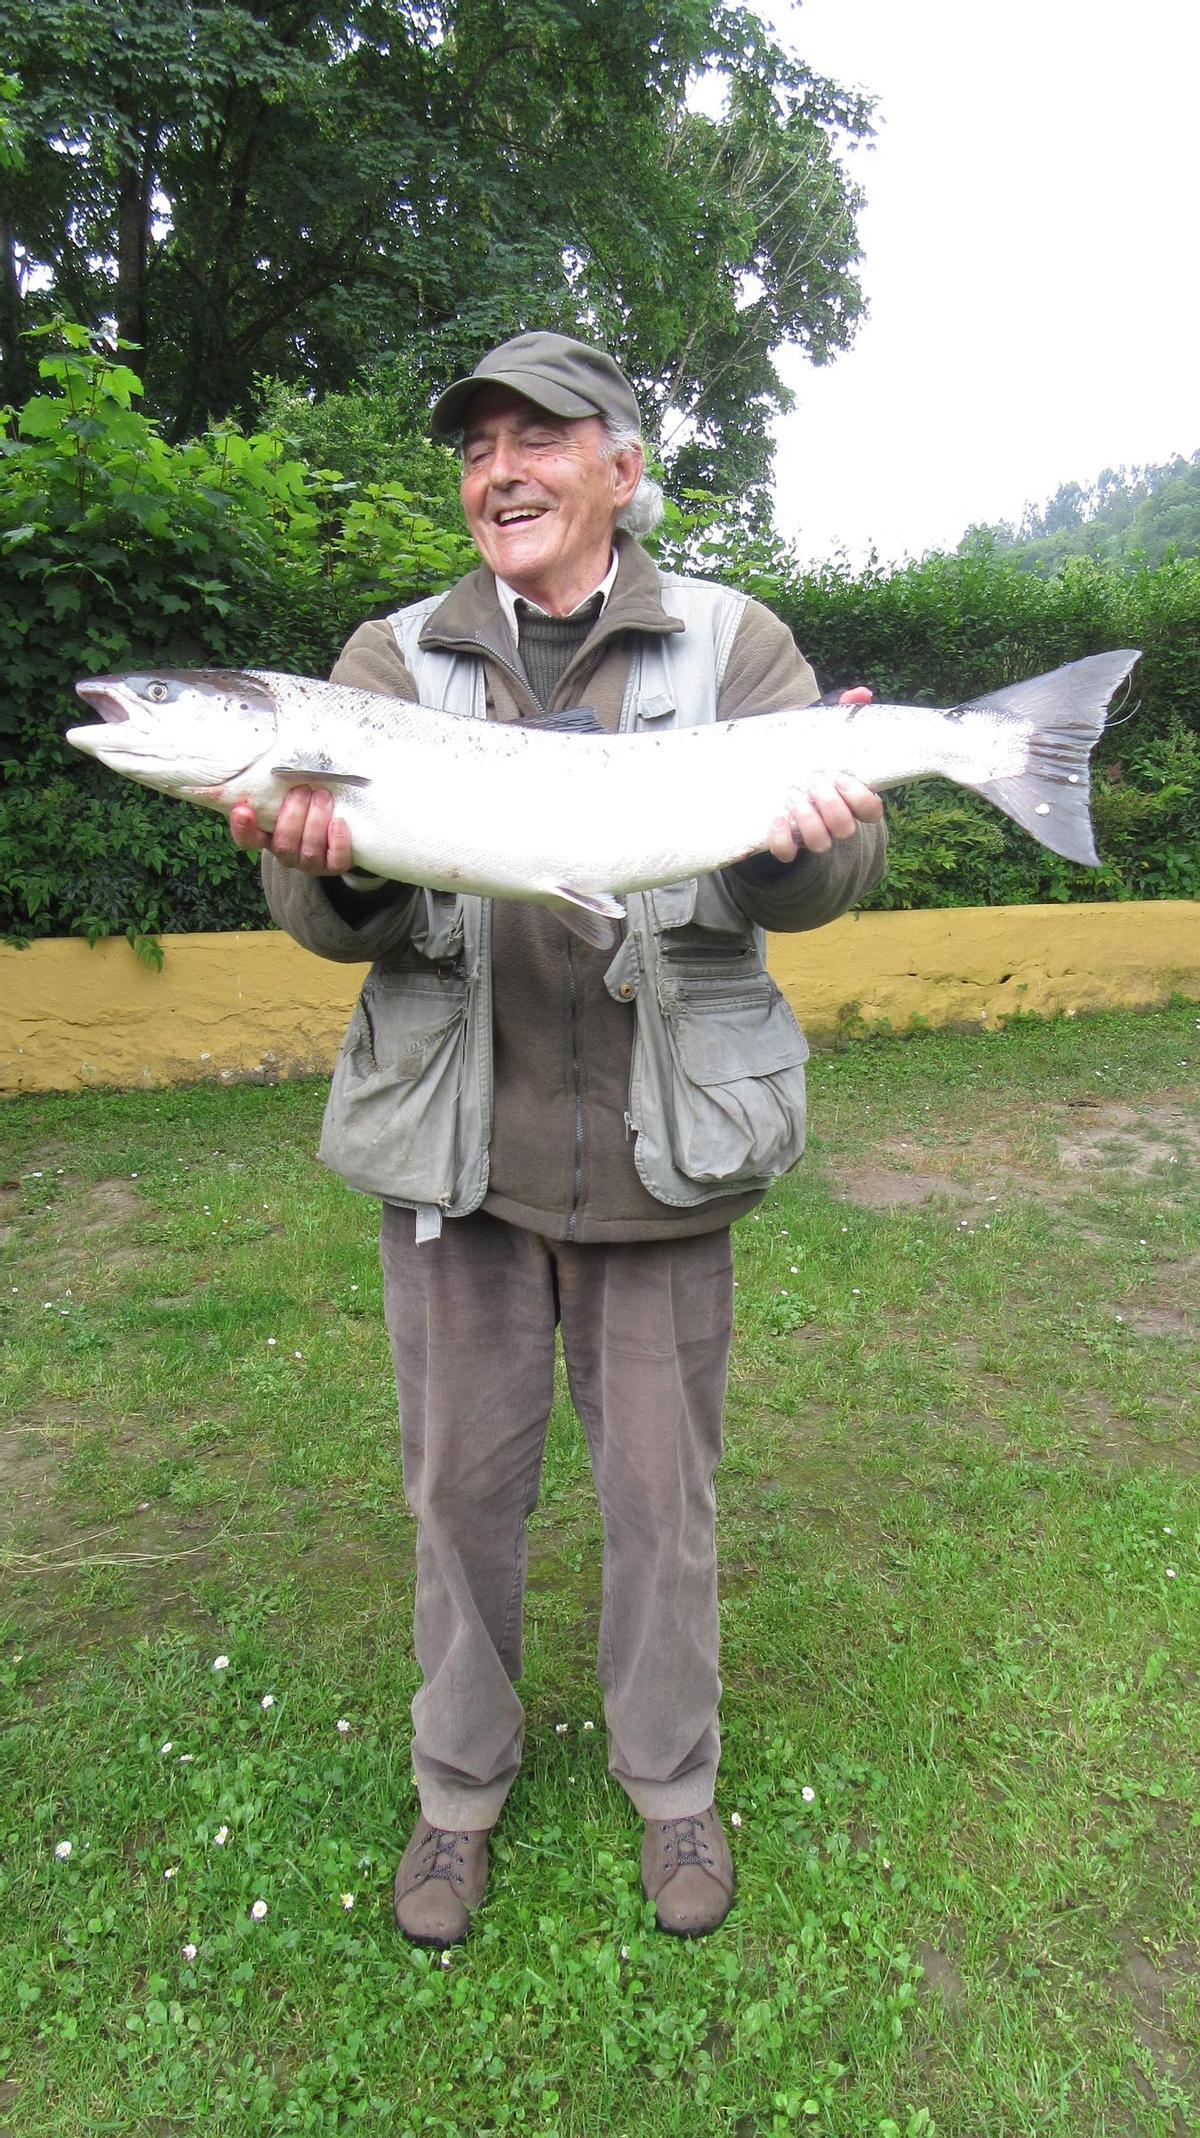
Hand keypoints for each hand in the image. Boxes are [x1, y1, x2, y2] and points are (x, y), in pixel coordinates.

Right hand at [229, 787, 353, 874]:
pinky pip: (335, 862)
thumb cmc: (308, 802)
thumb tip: (277, 753)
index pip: (248, 840)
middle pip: (283, 843)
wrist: (340, 824)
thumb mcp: (289, 792)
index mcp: (268, 836)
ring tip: (322, 795)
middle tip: (302, 789)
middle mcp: (286, 853)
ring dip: (315, 821)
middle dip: (293, 815)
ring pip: (308, 851)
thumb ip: (279, 782)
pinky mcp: (334, 867)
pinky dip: (338, 841)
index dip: (243, 828)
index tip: (242, 809)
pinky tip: (339, 821)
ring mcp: (310, 863)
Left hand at [766, 686, 881, 861]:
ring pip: (820, 843)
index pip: (873, 813)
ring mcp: (810, 834)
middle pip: (846, 829)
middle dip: (830, 805)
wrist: (767, 773)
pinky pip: (788, 854)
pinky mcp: (785, 843)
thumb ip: (841, 711)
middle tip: (813, 779)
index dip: (861, 799)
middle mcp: (834, 821)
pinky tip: (776, 818)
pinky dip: (782, 839)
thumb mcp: (820, 730)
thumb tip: (861, 693)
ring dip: (808, 819)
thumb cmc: (805, 752)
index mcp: (849, 798)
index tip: (841, 776)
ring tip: (792, 793)